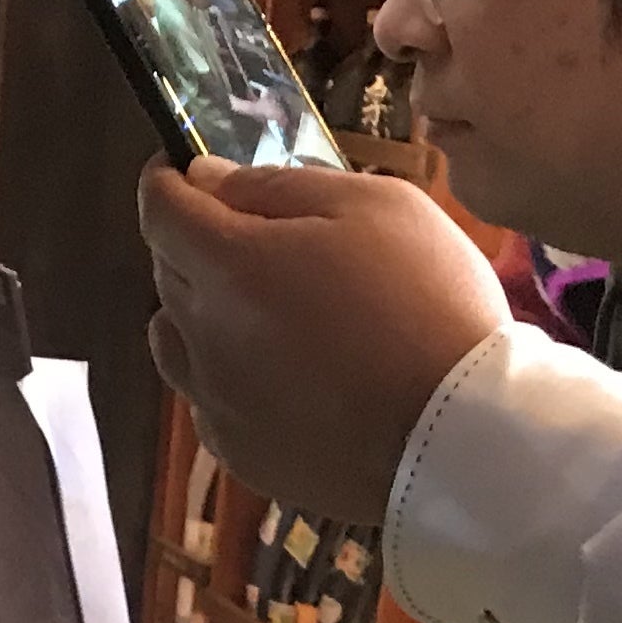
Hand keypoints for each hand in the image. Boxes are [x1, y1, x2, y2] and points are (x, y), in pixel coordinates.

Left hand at [141, 157, 510, 523]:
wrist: (461, 433)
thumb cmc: (429, 302)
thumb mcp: (373, 205)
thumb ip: (276, 186)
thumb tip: (208, 179)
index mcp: (232, 266)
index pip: (159, 208)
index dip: (167, 178)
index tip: (189, 169)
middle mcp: (204, 337)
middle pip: (166, 271)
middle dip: (196, 240)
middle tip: (259, 236)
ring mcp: (216, 402)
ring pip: (174, 339)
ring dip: (199, 311)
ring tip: (263, 308)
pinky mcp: (239, 453)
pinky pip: (205, 398)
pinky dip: (224, 374)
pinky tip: (281, 372)